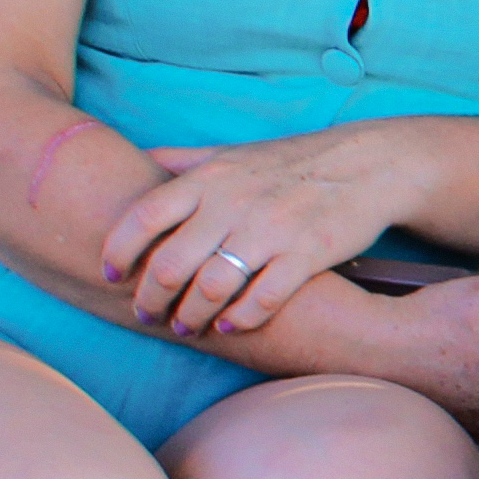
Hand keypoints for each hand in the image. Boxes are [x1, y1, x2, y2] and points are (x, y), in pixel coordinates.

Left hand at [104, 130, 411, 340]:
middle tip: (147, 315)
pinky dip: (240, 318)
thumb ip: (184, 160)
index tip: (110, 275)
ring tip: (186, 326)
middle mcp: (234, 202)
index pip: (143, 217)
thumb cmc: (291, 162)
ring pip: (212, 288)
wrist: (368, 164)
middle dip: (151, 299)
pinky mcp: (308, 253)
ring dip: (191, 316)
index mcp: (210, 177)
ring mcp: (272, 229)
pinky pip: (263, 297)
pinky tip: (229, 324)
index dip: (118, 252)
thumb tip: (136, 159)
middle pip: (171, 264)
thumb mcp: (233, 151)